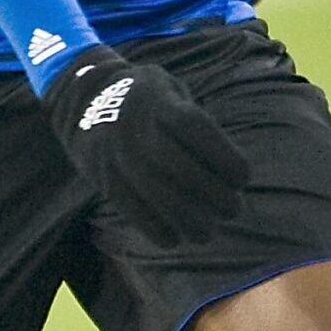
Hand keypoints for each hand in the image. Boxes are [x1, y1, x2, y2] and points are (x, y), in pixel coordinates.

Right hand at [42, 46, 250, 247]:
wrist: (85, 97)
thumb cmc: (149, 99)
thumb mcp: (172, 91)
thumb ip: (197, 122)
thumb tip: (233, 174)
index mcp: (157, 100)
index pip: (195, 127)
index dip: (223, 156)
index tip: (245, 178)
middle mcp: (134, 125)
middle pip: (178, 166)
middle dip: (212, 193)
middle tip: (234, 209)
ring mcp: (115, 152)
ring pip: (154, 192)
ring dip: (186, 219)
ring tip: (208, 233)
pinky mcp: (102, 175)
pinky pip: (128, 206)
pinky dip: (153, 227)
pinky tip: (175, 238)